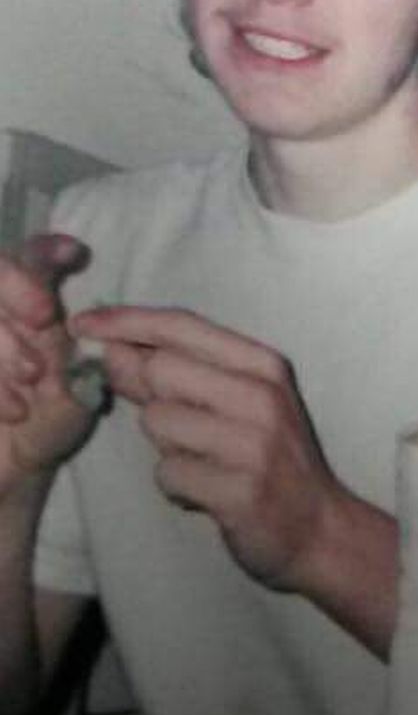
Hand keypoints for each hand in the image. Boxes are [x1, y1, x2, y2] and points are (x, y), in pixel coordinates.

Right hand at [0, 234, 96, 493]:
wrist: (10, 464)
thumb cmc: (53, 416)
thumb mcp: (81, 385)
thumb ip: (93, 351)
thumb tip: (110, 326)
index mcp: (34, 303)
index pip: (34, 257)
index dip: (48, 250)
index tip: (74, 254)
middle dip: (16, 284)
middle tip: (42, 314)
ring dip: (3, 341)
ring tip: (33, 377)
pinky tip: (15, 409)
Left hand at [70, 306, 336, 590]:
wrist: (319, 526)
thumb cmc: (272, 457)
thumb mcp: (238, 402)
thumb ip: (178, 374)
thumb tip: (115, 347)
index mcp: (264, 365)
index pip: (183, 326)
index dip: (126, 320)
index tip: (83, 322)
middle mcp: (262, 396)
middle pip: (161, 369)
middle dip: (151, 396)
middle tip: (179, 424)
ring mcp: (253, 443)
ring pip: (158, 422)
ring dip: (166, 446)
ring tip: (203, 461)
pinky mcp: (239, 490)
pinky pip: (167, 473)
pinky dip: (176, 485)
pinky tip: (206, 491)